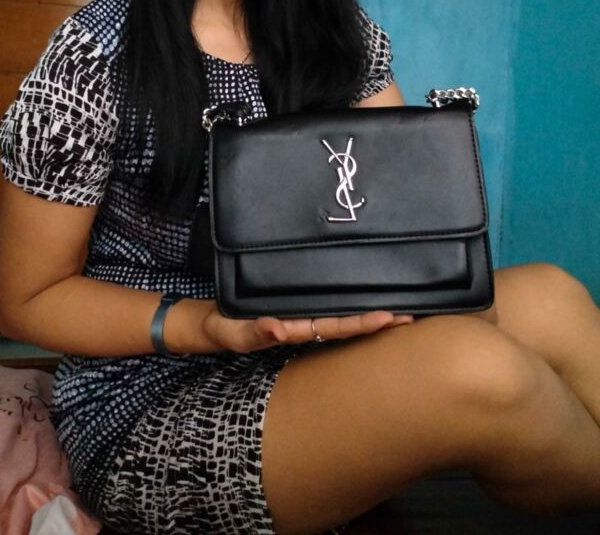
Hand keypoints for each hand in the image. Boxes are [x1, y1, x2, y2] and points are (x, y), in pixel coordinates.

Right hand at [202, 305, 413, 353]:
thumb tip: (278, 328)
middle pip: (348, 321)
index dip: (363, 323)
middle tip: (411, 314)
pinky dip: (345, 297)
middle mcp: (306, 321)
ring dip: (366, 310)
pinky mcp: (294, 300)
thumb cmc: (228, 330)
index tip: (390, 318)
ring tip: (397, 305)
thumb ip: (257, 331)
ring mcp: (301, 313)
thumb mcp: (239, 333)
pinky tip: (363, 290)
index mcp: (298, 328)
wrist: (214, 323)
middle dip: (377, 320)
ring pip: (340, 312)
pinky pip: (324, 300)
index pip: (338, 327)